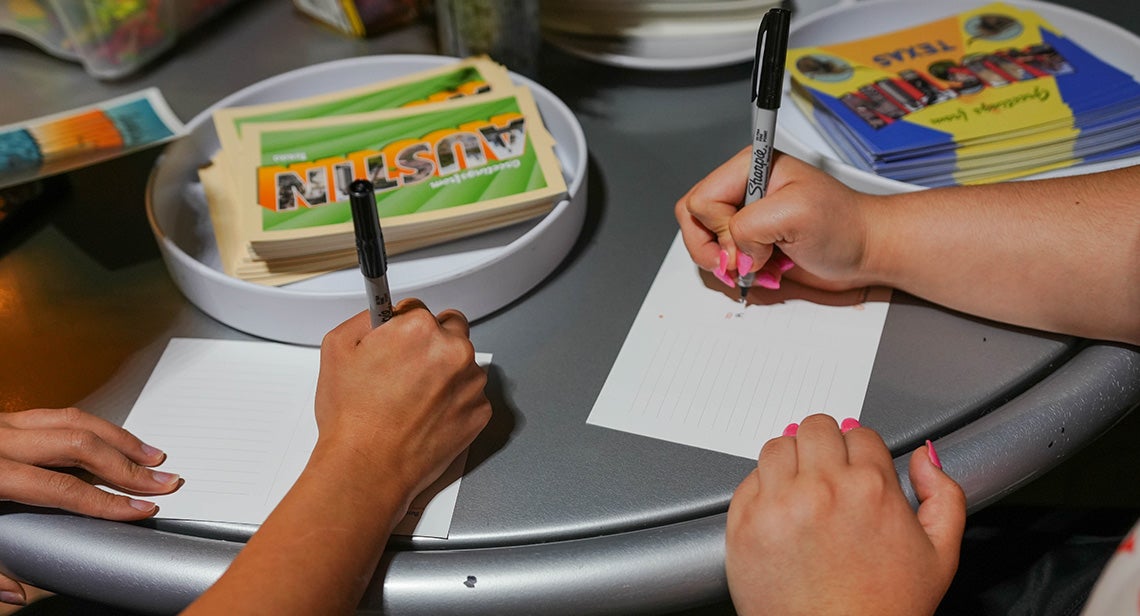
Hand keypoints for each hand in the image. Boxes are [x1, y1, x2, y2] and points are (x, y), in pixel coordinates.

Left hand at [0, 407, 180, 605]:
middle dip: (128, 464)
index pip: (63, 487)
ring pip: (74, 420)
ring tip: (152, 455)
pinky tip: (112, 439)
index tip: (142, 510)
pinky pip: (59, 414)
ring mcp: (0, 422)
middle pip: (79, 445)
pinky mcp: (2, 418)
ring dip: (119, 438)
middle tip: (165, 480)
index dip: (108, 502)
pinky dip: (94, 426)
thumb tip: (15, 594)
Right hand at [315, 300, 491, 501]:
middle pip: (450, 331)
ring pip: (463, 365)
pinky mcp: (480, 412)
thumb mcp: (337, 348)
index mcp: (420, 329)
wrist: (368, 468)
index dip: (402, 328)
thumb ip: (365, 319)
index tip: (397, 341)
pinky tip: (426, 416)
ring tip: (412, 400)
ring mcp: (471, 383)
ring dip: (445, 374)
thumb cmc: (352, 418)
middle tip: (405, 370)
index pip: (419, 310)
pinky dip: (453, 402)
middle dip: (431, 345)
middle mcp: (454, 351)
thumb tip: (381, 313)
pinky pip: (469, 396)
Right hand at [675, 149, 875, 292]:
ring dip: (729, 265)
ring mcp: (746, 218)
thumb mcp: (796, 214)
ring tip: (761, 265)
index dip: (719, 229)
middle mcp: (743, 191)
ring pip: (705, 244)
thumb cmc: (845, 225)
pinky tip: (768, 269)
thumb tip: (732, 254)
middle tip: (744, 263)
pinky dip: (741, 274)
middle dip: (715, 251)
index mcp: (748, 169)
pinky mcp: (752, 242)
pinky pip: (723, 261)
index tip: (751, 242)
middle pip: (693, 222)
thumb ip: (749, 227)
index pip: (700, 201)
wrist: (868, 250)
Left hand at [725, 414, 964, 615]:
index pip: (860, 434)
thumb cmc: (882, 610)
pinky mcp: (744, 520)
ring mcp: (778, 502)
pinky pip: (749, 479)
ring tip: (802, 491)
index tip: (856, 468)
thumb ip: (944, 496)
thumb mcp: (940, 556)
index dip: (860, 451)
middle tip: (827, 473)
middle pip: (815, 428)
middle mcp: (822, 487)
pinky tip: (781, 513)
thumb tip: (924, 457)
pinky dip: (763, 489)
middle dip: (824, 446)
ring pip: (778, 446)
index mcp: (870, 488)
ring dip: (791, 461)